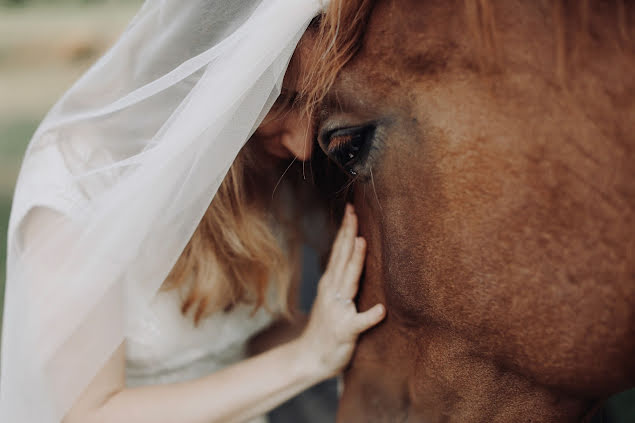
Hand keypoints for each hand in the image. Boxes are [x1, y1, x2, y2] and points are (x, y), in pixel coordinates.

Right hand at [298, 204, 385, 378]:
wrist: (309, 357)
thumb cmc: (326, 328)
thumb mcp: (333, 298)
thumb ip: (343, 279)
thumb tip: (355, 256)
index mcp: (331, 284)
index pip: (339, 251)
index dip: (345, 230)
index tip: (351, 209)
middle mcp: (333, 292)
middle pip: (342, 258)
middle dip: (348, 234)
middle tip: (354, 212)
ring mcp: (338, 310)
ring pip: (349, 281)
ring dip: (355, 262)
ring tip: (362, 242)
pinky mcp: (345, 330)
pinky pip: (359, 322)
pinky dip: (370, 315)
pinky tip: (381, 309)